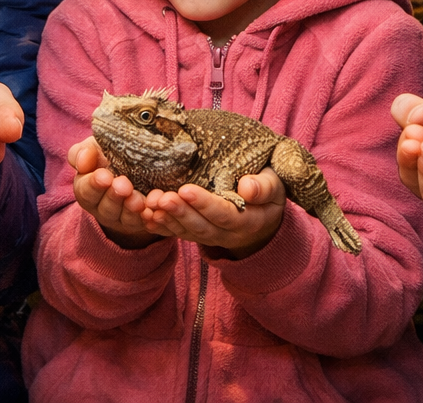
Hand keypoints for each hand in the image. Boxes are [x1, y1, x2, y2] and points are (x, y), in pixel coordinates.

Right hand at [69, 137, 160, 248]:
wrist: (137, 160)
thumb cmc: (108, 153)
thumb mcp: (94, 148)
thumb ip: (81, 153)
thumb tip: (82, 161)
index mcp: (86, 189)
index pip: (85, 191)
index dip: (94, 184)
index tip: (105, 176)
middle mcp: (102, 207)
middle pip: (106, 207)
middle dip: (114, 197)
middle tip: (124, 186)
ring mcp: (121, 217)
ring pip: (125, 218)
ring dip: (131, 209)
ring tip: (138, 200)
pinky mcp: (140, 221)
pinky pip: (143, 223)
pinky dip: (147, 218)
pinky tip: (152, 211)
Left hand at [139, 169, 286, 258]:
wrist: (265, 217)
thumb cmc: (269, 193)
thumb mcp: (276, 186)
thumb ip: (265, 187)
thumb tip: (247, 188)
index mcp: (248, 220)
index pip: (224, 214)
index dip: (204, 204)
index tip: (185, 190)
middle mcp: (228, 234)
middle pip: (201, 227)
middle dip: (180, 213)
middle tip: (162, 198)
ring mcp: (213, 237)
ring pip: (188, 232)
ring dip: (168, 220)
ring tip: (150, 204)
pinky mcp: (200, 234)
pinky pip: (180, 234)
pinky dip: (163, 227)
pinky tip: (146, 216)